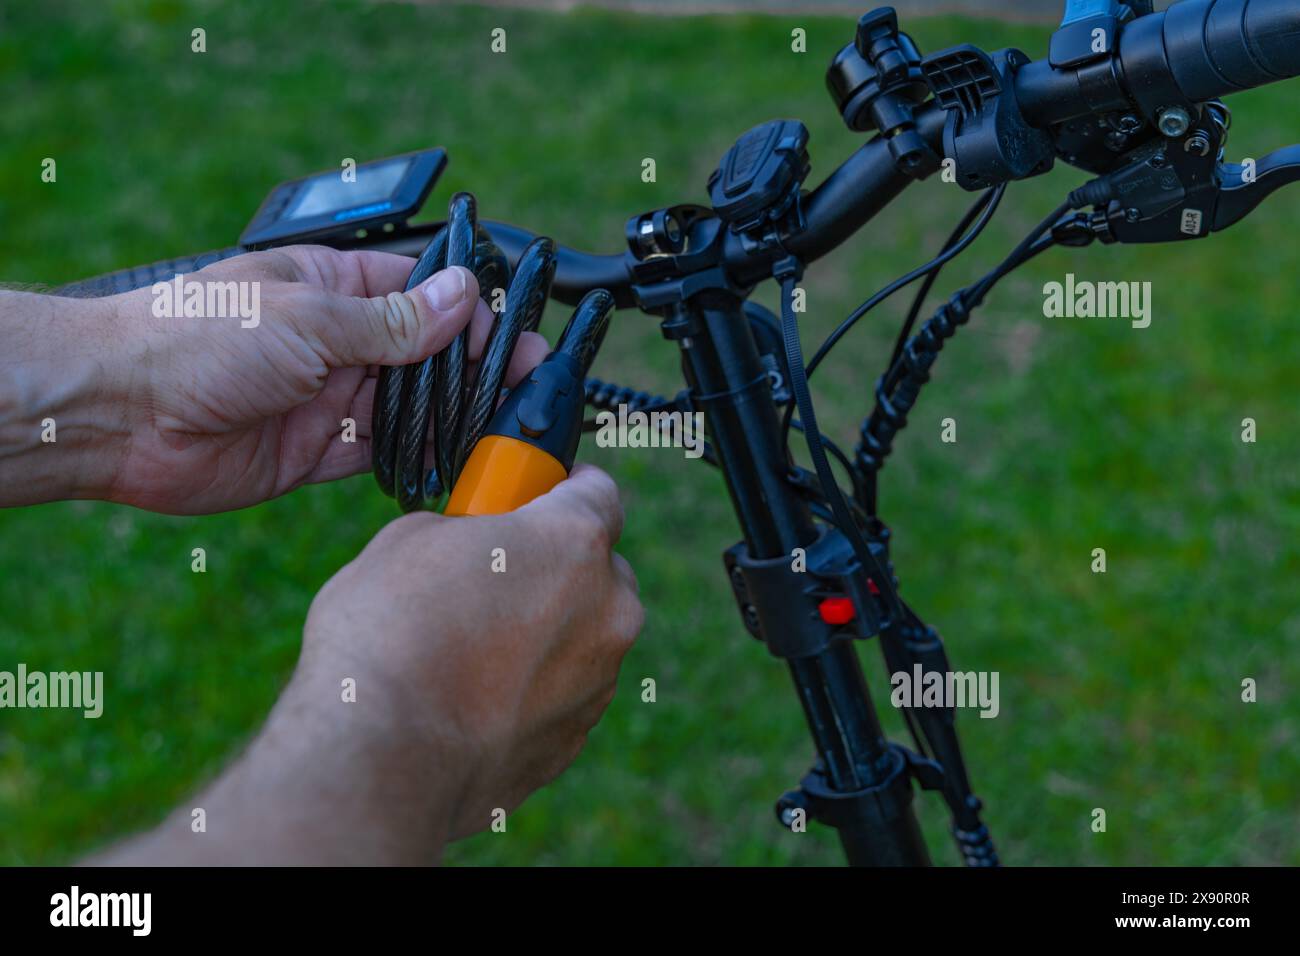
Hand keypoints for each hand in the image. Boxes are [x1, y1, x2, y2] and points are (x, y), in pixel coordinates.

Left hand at [101, 246, 546, 512]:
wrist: (121, 414)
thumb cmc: (197, 339)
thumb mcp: (308, 320)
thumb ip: (391, 322)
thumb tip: (462, 295)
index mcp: (332, 287)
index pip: (419, 291)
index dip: (469, 311)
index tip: (512, 336)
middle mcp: (336, 341)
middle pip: (424, 353)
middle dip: (474, 368)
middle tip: (526, 388)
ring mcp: (328, 397)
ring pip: (410, 407)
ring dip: (452, 417)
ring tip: (503, 431)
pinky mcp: (316, 450)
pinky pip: (380, 454)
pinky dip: (416, 459)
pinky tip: (453, 464)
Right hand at [299, 464, 642, 845]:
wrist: (380, 757)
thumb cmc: (388, 636)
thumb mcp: (410, 539)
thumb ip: (468, 531)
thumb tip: (472, 546)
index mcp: (574, 542)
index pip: (598, 491)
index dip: (562, 488)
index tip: (534, 496)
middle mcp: (608, 609)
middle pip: (600, 570)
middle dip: (556, 567)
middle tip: (493, 575)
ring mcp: (598, 681)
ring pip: (584, 637)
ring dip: (545, 633)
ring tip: (469, 649)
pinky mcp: (573, 740)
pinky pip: (562, 696)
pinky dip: (530, 690)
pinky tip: (471, 698)